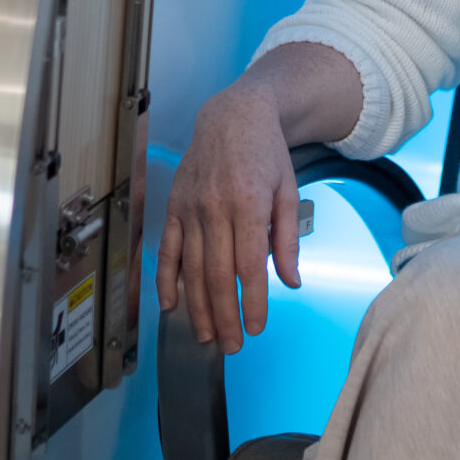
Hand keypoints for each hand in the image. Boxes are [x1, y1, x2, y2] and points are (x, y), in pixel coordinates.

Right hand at [157, 81, 303, 352]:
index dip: (253, 301)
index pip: (250, 265)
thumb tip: (291, 282)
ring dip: (198, 307)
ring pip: (191, 268)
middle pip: (217, 274)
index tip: (257, 327)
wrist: (233, 115)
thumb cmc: (266, 152)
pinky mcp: (174, 206)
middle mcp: (214, 208)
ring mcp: (190, 208)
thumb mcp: (288, 190)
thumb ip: (287, 239)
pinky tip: (172, 305)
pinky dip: (167, 279)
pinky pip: (168, 249)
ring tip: (207, 336)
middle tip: (232, 345)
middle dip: (225, 315)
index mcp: (248, 203)